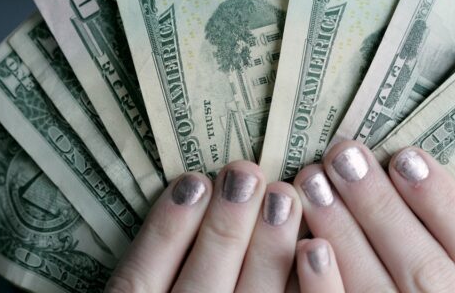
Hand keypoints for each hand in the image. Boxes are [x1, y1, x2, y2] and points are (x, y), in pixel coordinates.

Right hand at [105, 160, 343, 292]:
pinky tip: (313, 246)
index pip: (141, 281)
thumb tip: (195, 189)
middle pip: (201, 287)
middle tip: (245, 174)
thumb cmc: (185, 286)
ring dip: (268, 248)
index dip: (167, 230)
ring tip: (282, 195)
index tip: (193, 182)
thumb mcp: (155, 280)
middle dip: (225, 226)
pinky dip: (303, 282)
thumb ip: (160, 251)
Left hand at [293, 140, 454, 292]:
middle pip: (425, 270)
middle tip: (343, 155)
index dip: (445, 203)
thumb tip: (399, 170)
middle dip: (381, 207)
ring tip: (313, 182)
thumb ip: (442, 249)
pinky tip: (307, 248)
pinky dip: (325, 289)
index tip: (406, 155)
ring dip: (344, 233)